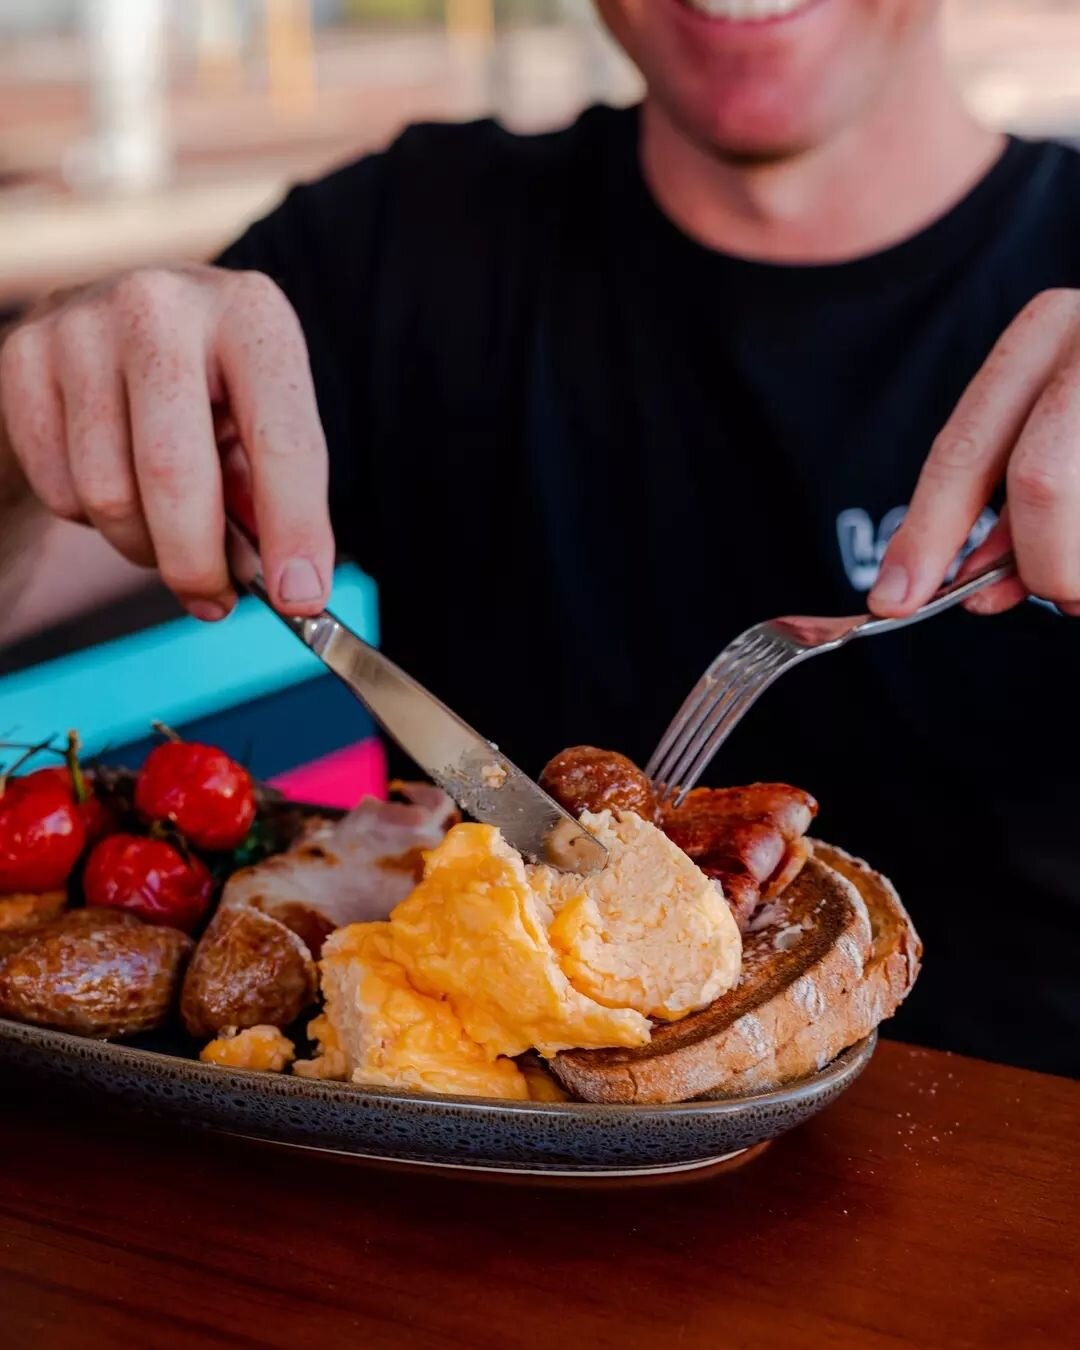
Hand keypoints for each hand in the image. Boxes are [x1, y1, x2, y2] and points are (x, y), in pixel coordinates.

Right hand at [0, 264, 333, 619]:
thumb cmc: (212, 388)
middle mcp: (162, 305)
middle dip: (198, 561)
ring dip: (143, 546)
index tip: (300, 598)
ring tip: (166, 532)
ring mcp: (82, 325)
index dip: (294, 530)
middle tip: (215, 601)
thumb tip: (289, 589)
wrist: (118, 324)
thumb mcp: (261, 422)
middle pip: (174, 474)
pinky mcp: (22, 355)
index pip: (282, 441)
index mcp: (251, 316)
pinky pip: (59, 489)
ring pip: (108, 494)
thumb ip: (274, 500)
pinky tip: (117, 486)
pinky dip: (92, 520)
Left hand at [869, 288, 1079, 618]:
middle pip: (1041, 479)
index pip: (963, 451)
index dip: (927, 534)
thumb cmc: (1079, 411)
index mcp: (1043, 332)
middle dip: (1042, 562)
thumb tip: (973, 586)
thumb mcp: (1044, 428)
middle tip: (1055, 594)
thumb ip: (1007, 501)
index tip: (897, 599)